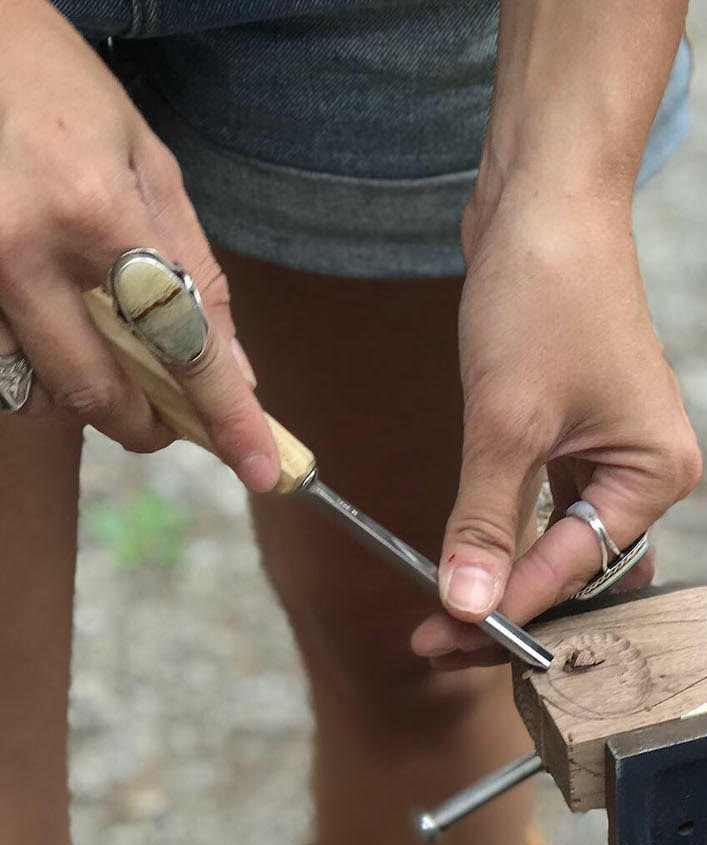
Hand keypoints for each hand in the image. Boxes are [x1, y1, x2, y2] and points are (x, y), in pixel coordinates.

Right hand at [0, 0, 277, 488]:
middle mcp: (22, 248)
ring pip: (39, 390)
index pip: (180, 342)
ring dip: (84, 392)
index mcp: (95, 209)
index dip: (226, 416)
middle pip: (97, 393)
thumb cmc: (64, 93)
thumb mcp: (152, 164)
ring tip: (102, 348)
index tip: (260, 468)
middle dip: (146, 425)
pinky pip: (1, 365)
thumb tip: (236, 372)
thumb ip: (197, 272)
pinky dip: (36, 366)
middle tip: (169, 417)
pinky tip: (52, 323)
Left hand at [411, 184, 700, 666]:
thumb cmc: (546, 293)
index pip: (579, 568)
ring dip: (503, 578)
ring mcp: (612, 454)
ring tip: (441, 615)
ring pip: (557, 547)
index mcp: (657, 474)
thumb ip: (486, 520)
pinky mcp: (575, 434)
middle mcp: (645, 472)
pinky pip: (544, 509)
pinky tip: (463, 560)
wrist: (543, 195)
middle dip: (509, 607)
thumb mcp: (507, 421)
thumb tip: (466, 607)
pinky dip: (505, 536)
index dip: (510, 608)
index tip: (446, 639)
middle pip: (577, 572)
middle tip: (438, 642)